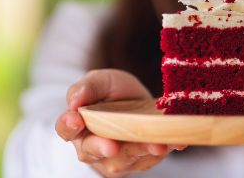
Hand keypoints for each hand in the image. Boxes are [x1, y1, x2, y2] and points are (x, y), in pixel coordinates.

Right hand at [55, 69, 186, 176]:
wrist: (138, 102)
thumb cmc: (111, 93)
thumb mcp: (100, 81)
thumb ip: (86, 88)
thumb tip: (75, 100)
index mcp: (77, 127)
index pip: (66, 129)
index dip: (69, 126)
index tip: (76, 120)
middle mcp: (93, 148)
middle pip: (94, 151)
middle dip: (103, 148)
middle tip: (112, 145)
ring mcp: (118, 158)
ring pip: (126, 158)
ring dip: (142, 151)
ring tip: (156, 145)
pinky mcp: (141, 161)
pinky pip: (152, 158)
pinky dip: (165, 149)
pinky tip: (176, 142)